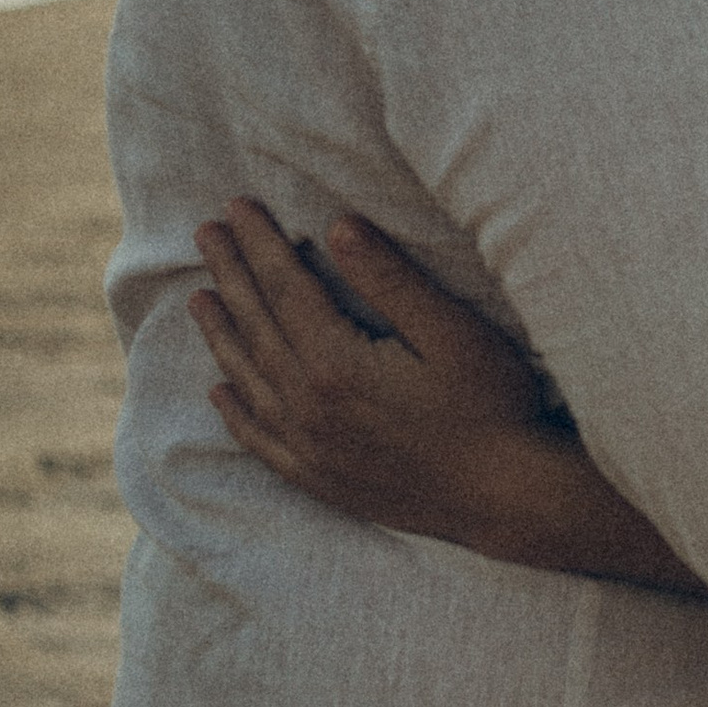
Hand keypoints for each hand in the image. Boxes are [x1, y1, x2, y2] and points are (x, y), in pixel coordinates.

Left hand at [189, 202, 552, 545]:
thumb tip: (338, 226)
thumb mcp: (453, 331)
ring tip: (199, 297)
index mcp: (337, 365)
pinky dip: (235, 413)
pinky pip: (260, 441)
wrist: (508, 499)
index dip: (259, 245)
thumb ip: (391, 280)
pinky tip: (220, 391)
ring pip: (248, 381)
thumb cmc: (492, 407)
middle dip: (230, 274)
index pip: (284, 289)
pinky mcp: (321, 479)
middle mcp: (309, 409)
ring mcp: (311, 449)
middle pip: (257, 327)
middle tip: (205, 232)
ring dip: (221, 334)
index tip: (235, 207)